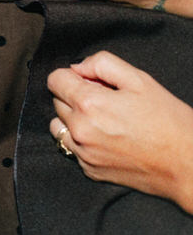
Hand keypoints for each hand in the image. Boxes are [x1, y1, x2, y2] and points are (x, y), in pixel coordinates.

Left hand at [49, 51, 192, 212]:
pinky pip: (71, 147)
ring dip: (73, 119)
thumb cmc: (169, 121)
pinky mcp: (89, 170)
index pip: (55, 79)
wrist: (188, 165)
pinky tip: (107, 138)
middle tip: (106, 101)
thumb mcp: (140, 80)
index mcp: (89, 104)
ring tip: (103, 120)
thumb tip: (77, 67)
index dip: (73, 76)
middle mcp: (80, 130)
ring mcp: (83, 153)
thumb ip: (102, 64)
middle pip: (57, 101)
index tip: (91, 82)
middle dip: (75, 96)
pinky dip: (81, 140)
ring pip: (59, 125)